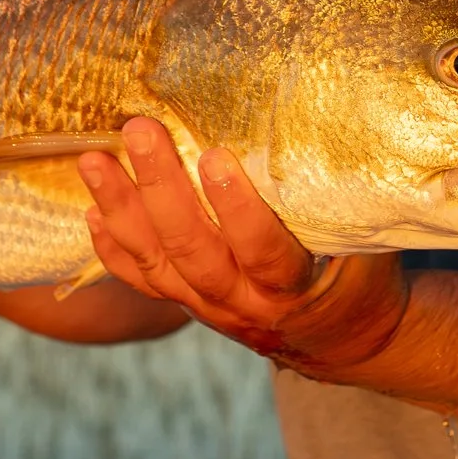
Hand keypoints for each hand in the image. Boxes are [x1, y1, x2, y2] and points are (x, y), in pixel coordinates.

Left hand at [77, 117, 408, 374]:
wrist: (343, 335)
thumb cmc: (360, 269)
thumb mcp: (366, 239)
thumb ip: (341, 197)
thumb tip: (334, 122)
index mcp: (296, 286)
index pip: (264, 250)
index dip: (238, 209)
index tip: (215, 156)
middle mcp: (247, 303)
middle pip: (195, 250)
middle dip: (162, 189)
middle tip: (140, 132)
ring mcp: (212, 307)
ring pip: (160, 264)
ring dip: (123, 210)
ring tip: (94, 161)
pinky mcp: (189, 304)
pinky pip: (145, 282)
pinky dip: (114, 249)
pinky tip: (90, 211)